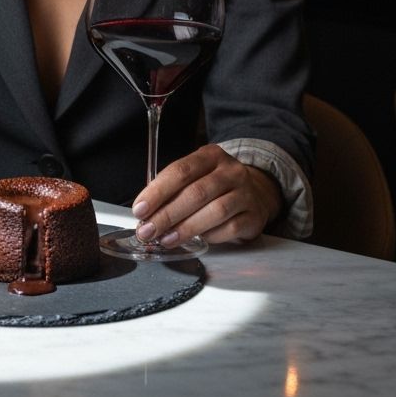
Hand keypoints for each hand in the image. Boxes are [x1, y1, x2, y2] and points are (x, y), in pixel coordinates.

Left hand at [130, 144, 282, 246]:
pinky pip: (230, 228)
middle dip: (167, 214)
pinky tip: (197, 241)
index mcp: (211, 156)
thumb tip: (145, 212)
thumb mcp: (196, 176)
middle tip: (148, 231)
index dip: (158, 191)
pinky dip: (211, 236)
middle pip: (196, 192)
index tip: (140, 209)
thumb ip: (173, 189)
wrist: (255, 194)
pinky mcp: (254, 216)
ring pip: (215, 211)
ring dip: (186, 228)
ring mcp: (245, 193)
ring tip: (166, 239)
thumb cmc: (215, 186)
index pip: (180, 171)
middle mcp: (231, 171)